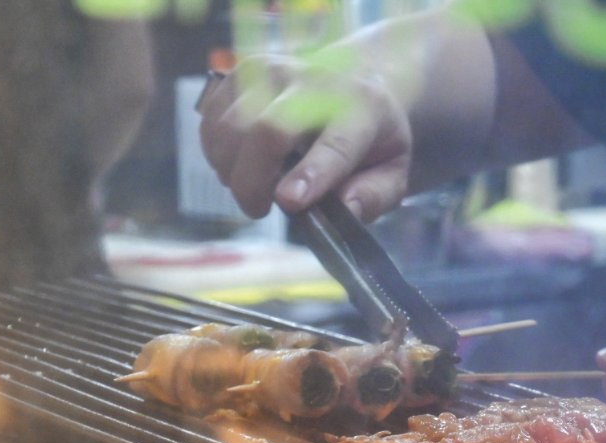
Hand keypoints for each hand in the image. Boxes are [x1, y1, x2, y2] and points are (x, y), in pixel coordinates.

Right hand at [198, 52, 411, 220]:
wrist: (355, 81)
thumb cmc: (372, 139)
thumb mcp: (393, 171)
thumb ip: (375, 195)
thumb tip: (347, 208)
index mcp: (362, 109)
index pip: (335, 143)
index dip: (310, 173)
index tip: (288, 202)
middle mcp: (316, 81)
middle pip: (267, 130)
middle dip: (252, 181)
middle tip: (259, 209)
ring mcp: (275, 70)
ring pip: (231, 127)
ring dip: (231, 170)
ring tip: (253, 184)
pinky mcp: (243, 72)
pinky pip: (212, 120)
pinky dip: (216, 152)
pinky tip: (240, 162)